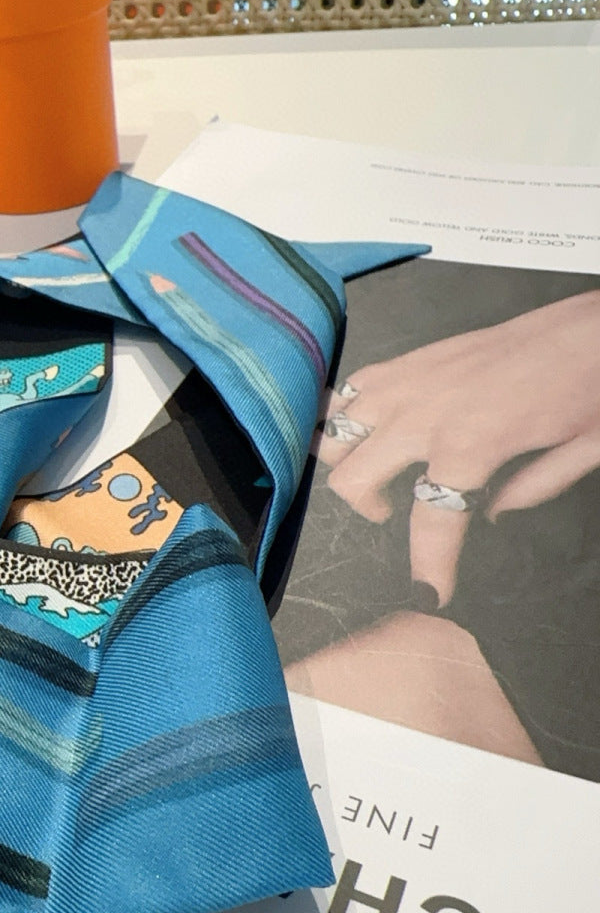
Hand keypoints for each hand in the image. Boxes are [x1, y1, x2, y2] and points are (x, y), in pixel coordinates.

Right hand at [317, 290, 599, 605]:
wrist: (592, 319)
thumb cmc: (592, 377)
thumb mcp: (582, 450)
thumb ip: (530, 490)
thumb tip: (490, 514)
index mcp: (470, 443)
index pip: (432, 522)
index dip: (429, 567)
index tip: (429, 593)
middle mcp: (424, 413)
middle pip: (353, 479)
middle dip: (367, 510)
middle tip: (391, 513)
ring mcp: (409, 382)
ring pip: (337, 434)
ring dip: (349, 461)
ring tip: (377, 468)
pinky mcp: (409, 360)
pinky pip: (351, 389)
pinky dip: (347, 413)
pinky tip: (371, 425)